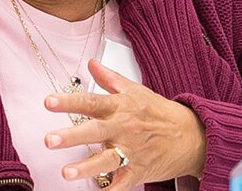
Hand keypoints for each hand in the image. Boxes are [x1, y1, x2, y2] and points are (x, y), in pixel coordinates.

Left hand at [43, 60, 207, 187]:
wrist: (194, 136)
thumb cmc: (160, 112)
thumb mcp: (136, 91)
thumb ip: (109, 78)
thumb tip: (91, 63)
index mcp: (120, 107)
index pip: (90, 102)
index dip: (68, 101)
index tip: (48, 102)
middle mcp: (123, 129)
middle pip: (94, 131)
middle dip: (71, 136)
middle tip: (49, 140)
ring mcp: (131, 152)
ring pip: (106, 160)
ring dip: (86, 167)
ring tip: (66, 173)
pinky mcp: (138, 171)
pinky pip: (122, 183)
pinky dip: (111, 190)